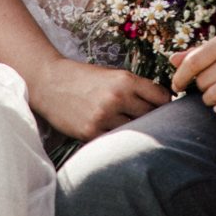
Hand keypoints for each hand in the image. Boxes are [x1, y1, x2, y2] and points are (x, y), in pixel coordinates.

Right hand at [27, 56, 171, 142]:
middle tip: (149, 122)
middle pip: (151, 116)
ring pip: (134, 131)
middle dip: (152, 119)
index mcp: (125, 80)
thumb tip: (162, 104)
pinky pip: (114, 140)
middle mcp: (117, 97)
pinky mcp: (91, 132)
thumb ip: (135, 88)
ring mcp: (104, 116)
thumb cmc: (84, 79)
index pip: (161, 98)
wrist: (50, 82)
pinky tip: (114, 135)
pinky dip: (116, 139)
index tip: (164, 109)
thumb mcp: (112, 75)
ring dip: (134, 131)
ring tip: (130, 129)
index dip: (165, 104)